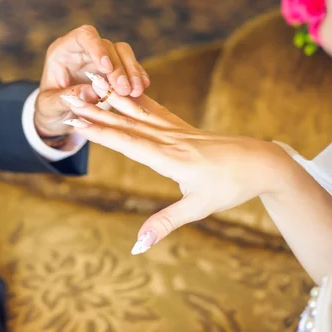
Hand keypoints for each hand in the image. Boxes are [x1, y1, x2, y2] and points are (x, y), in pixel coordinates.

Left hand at [34, 25, 149, 137]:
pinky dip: (136, 77)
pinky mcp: (114, 70)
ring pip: (123, 53)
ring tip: (135, 92)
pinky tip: (142, 89)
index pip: (83, 36)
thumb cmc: (49, 109)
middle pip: (107, 46)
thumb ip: (66, 98)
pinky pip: (129, 66)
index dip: (97, 48)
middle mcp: (83, 50)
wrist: (58, 117)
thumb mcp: (49, 107)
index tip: (106, 68)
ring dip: (131, 72)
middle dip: (118, 67)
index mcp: (63, 51)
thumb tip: (91, 92)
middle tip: (124, 90)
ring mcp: (100, 58)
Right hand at [63, 75, 290, 252]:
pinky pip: (152, 109)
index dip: (100, 132)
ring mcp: (175, 129)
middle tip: (69, 99)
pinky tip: (123, 90)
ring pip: (136, 111)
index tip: (76, 122)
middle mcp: (169, 139)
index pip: (127, 142)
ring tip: (89, 86)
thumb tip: (138, 244)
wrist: (261, 162)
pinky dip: (134, 99)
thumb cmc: (231, 187)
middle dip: (95, 111)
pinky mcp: (181, 127)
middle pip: (126, 122)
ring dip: (109, 100)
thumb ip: (164, 223)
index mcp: (170, 158)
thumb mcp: (198, 208)